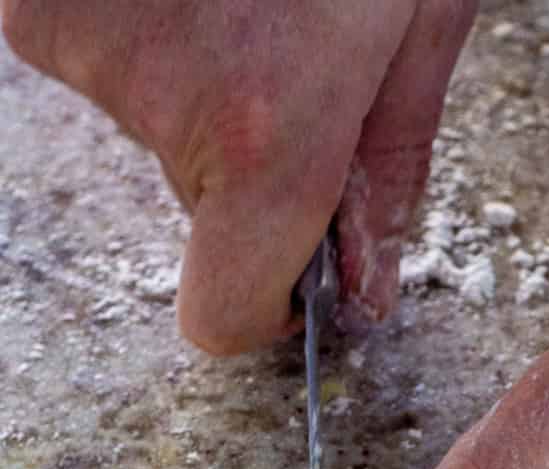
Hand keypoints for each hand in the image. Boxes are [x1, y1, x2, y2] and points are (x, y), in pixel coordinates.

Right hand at [2, 0, 476, 351]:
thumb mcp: (423, 14)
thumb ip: (390, 162)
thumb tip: (365, 283)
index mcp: (272, 134)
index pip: (223, 311)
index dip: (258, 304)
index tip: (281, 279)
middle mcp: (163, 99)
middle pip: (196, 193)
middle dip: (241, 137)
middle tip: (283, 29)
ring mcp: (80, 27)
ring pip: (142, 103)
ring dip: (189, 54)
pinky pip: (89, 27)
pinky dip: (138, 1)